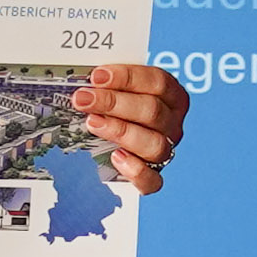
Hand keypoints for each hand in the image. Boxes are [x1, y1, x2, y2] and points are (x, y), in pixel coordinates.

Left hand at [73, 61, 191, 192]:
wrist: (114, 147)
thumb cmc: (120, 111)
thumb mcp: (119, 92)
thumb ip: (109, 84)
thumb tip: (82, 76)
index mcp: (173, 97)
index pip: (158, 82)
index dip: (128, 77)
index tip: (97, 76)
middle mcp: (173, 124)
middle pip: (152, 111)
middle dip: (113, 103)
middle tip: (83, 99)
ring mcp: (166, 152)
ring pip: (153, 143)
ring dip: (119, 131)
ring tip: (92, 123)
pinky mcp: (154, 177)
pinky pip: (152, 180)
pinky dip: (135, 170)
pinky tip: (115, 157)